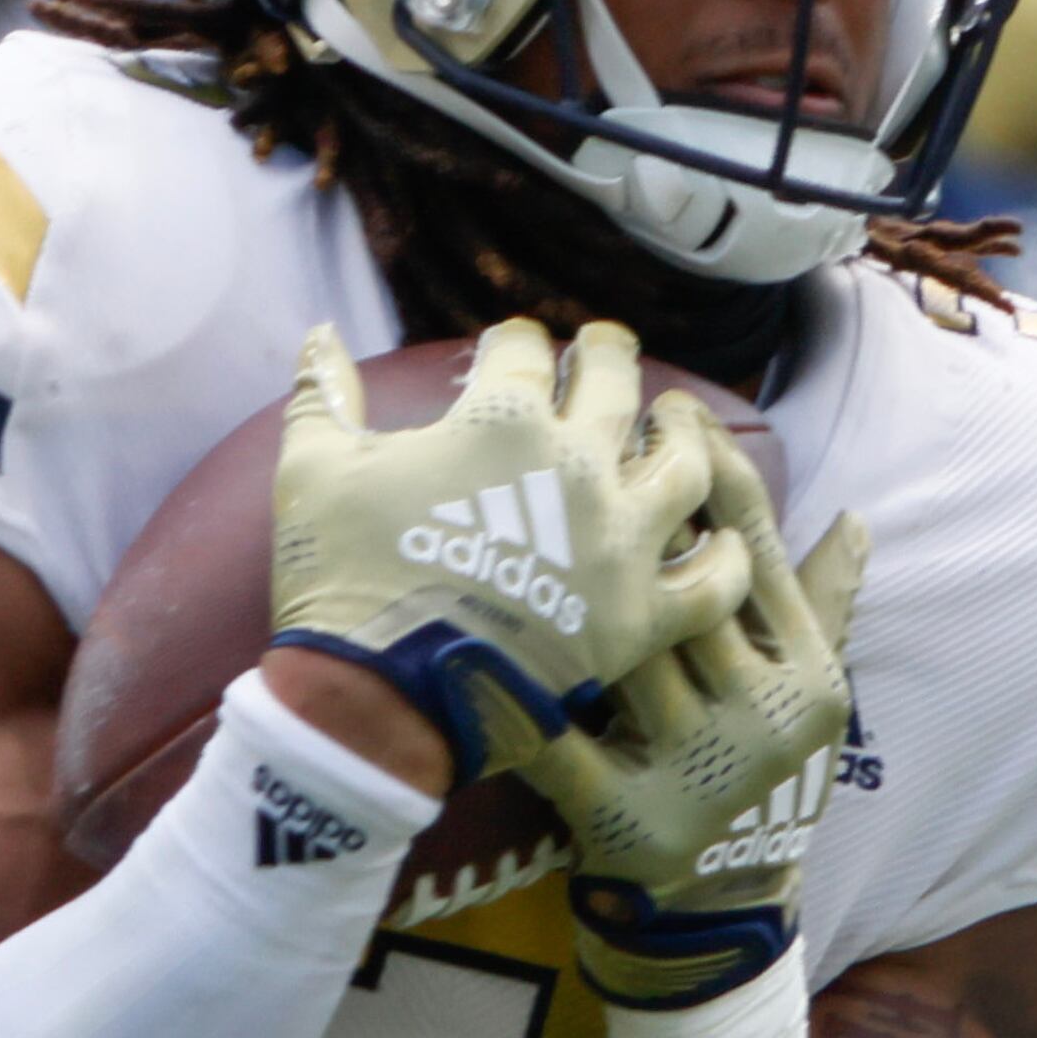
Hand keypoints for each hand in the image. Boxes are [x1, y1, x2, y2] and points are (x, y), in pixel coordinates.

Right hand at [269, 318, 749, 781]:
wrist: (377, 704)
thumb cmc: (342, 579)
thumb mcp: (312, 470)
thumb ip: (323, 394)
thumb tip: (320, 334)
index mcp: (501, 422)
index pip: (522, 349)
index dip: (512, 343)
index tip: (508, 350)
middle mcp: (577, 469)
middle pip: (616, 382)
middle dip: (605, 354)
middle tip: (601, 351)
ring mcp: (618, 545)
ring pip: (686, 466)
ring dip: (683, 437)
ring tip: (673, 428)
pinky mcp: (639, 619)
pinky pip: (713, 582)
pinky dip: (724, 559)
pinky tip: (718, 543)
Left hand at [531, 438, 868, 1007]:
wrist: (723, 911)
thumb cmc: (760, 780)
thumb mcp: (808, 699)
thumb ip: (826, 607)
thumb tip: (857, 520)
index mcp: (808, 674)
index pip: (758, 550)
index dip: (712, 471)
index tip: (667, 405)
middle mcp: (766, 715)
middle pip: (686, 585)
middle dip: (628, 503)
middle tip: (574, 424)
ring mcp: (705, 769)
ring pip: (625, 648)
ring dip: (567, 577)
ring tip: (514, 499)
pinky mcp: (635, 819)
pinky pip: (563, 742)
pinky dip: (516, 696)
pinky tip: (466, 645)